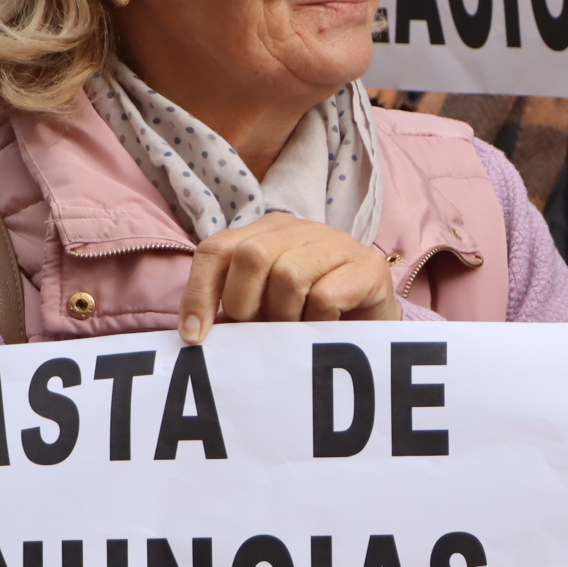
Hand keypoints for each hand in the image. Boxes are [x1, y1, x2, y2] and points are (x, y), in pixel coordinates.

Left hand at [179, 215, 400, 341]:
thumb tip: (194, 334)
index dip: (199, 293)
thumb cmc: (309, 317)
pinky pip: (325, 296)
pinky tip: (326, 325)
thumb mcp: (263, 309)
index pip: (216, 250)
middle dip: (246, 304)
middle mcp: (298, 228)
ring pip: (288, 275)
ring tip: (297, 328)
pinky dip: (318, 320)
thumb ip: (233, 309)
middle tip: (262, 328)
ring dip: (286, 316)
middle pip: (251, 256)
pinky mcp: (366, 265)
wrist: (373, 326)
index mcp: (264, 233)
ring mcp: (335, 242)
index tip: (196, 338)